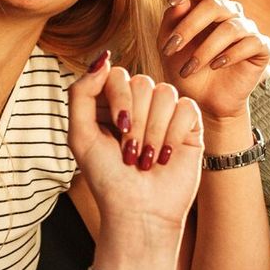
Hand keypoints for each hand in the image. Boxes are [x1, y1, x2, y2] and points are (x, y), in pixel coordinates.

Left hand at [68, 52, 202, 237]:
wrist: (139, 212)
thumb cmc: (107, 177)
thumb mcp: (80, 135)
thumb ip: (81, 93)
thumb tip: (104, 58)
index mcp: (110, 102)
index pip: (116, 74)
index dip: (119, 99)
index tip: (117, 130)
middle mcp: (138, 103)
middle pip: (142, 82)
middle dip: (136, 122)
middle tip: (131, 153)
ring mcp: (164, 112)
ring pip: (165, 93)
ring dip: (154, 132)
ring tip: (147, 159)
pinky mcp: (188, 126)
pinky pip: (186, 108)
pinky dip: (174, 134)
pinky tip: (166, 156)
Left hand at [160, 0, 269, 121]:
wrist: (204, 101)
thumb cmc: (185, 70)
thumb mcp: (169, 46)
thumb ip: (171, 22)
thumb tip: (178, 2)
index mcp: (206, 6)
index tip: (173, 2)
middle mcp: (229, 13)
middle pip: (213, 5)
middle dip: (189, 27)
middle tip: (171, 49)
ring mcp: (247, 28)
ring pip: (230, 27)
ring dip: (205, 49)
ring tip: (189, 68)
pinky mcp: (261, 47)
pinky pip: (251, 42)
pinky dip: (230, 55)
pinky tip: (216, 66)